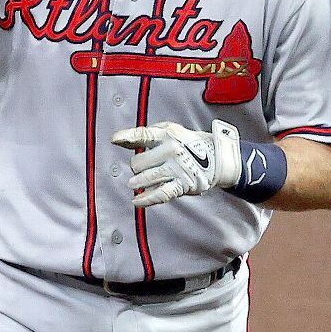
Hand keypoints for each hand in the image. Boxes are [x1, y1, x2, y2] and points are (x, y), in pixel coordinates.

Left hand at [111, 120, 242, 207]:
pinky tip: (137, 201)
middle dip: (136, 167)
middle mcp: (172, 150)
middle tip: (142, 167)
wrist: (215, 157)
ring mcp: (177, 168)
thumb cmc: (186, 143)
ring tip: (135, 184)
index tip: (115, 140)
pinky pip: (161, 193)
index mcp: (167, 134)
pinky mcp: (183, 184)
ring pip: (146, 179)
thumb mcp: (169, 131)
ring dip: (137, 183)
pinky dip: (147, 199)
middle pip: (139, 162)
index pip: (144, 135)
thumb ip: (145, 135)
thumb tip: (118, 140)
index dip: (127, 137)